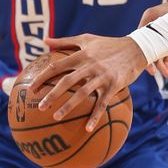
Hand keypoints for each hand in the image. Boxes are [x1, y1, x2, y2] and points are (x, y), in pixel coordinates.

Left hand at [32, 34, 147, 131]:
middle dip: (52, 95)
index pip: (57, 66)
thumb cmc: (108, 44)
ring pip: (82, 93)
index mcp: (81, 55)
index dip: (42, 77)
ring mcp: (102, 76)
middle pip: (66, 81)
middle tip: (40, 107)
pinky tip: (87, 128)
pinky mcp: (114, 85)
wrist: (136, 48)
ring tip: (55, 118)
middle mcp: (89, 65)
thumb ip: (64, 41)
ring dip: (68, 106)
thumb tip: (43, 41)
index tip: (31, 88)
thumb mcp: (86, 38)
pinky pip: (102, 103)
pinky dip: (95, 116)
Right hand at [139, 0, 167, 77]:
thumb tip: (159, 49)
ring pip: (156, 47)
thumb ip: (167, 32)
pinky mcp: (167, 33)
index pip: (142, 38)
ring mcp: (159, 27)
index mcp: (150, 16)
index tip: (149, 66)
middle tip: (156, 73)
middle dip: (153, 60)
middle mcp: (152, 22)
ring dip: (161, 61)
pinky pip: (164, 46)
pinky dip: (166, 57)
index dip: (145, 53)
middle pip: (148, 44)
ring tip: (166, 73)